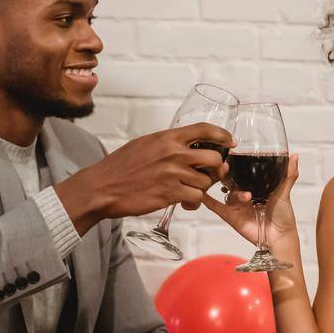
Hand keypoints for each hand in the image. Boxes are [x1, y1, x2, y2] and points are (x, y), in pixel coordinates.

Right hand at [54, 123, 233, 226]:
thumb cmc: (121, 166)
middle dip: (217, 169)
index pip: (204, 130)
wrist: (103, 187)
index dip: (223, 135)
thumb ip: (168, 144)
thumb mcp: (145, 144)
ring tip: (190, 191)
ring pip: (206, 182)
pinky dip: (193, 202)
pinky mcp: (170, 194)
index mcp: (168, 138)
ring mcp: (173, 174)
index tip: (231, 142)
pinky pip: (196, 198)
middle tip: (210, 174)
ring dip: (202, 188)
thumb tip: (186, 146)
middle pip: (214, 159)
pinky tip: (185, 203)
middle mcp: (174, 153)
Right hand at [202, 154, 299, 247]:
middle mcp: (244, 195)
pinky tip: (202, 193)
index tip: (234, 156)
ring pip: (228, 193)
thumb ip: (288, 175)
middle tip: (229, 169)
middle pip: (232, 181)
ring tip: (247, 197)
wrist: (279, 237)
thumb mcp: (285, 192)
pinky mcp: (231, 216)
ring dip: (234, 193)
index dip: (238, 166)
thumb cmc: (283, 216)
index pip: (243, 173)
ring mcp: (236, 205)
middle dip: (229, 175)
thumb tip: (295, 155)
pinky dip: (207, 200)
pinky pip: (215, 207)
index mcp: (256, 187)